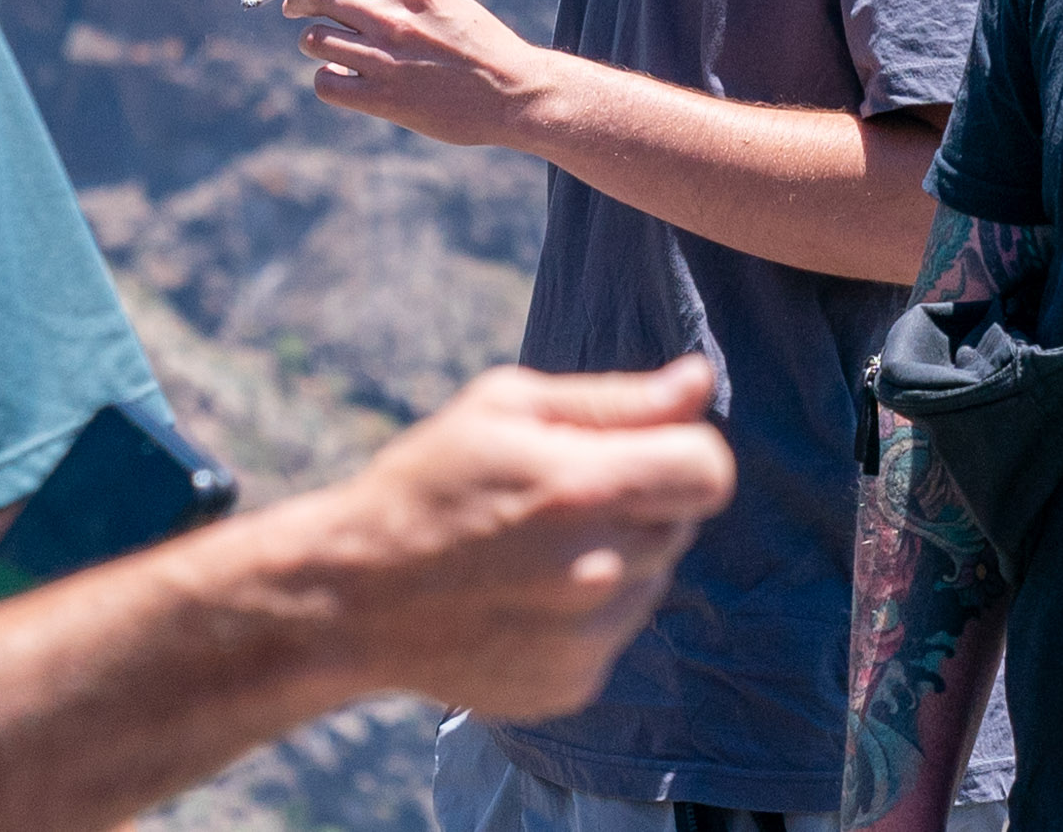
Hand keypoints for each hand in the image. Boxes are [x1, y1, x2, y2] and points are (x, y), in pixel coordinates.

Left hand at [278, 0, 552, 148]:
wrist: (514, 92)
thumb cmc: (477, 42)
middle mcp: (392, 16)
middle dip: (295, 0)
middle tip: (294, 9)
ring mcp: (385, 58)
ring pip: (313, 38)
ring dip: (315, 41)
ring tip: (337, 49)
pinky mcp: (382, 98)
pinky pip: (325, 81)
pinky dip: (328, 77)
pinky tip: (346, 79)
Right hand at [322, 357, 734, 718]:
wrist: (353, 601)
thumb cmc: (427, 484)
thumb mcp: (506, 408)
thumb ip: (615, 400)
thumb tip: (700, 379)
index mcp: (581, 490)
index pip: (709, 470)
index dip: (682, 450)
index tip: (638, 448)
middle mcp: (597, 572)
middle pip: (683, 521)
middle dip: (642, 498)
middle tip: (563, 494)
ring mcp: (589, 638)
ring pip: (654, 577)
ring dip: (618, 555)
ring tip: (534, 549)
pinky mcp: (576, 684)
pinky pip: (618, 630)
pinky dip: (588, 611)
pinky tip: (523, 596)